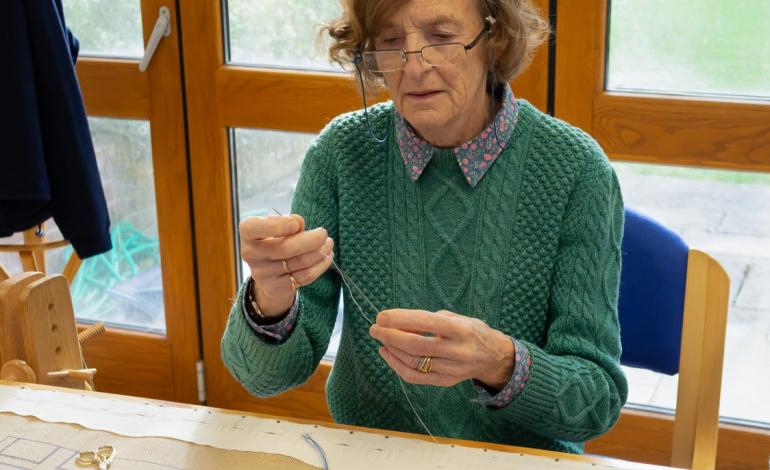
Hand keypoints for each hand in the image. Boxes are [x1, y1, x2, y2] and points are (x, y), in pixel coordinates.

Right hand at [239, 214, 333, 316]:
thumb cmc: (276, 240)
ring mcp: (262, 274)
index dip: (275, 225)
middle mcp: (250, 254)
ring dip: (319, 252)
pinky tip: (327, 256)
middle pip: (283, 248)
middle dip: (309, 240)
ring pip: (297, 263)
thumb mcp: (278, 226)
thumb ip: (288, 222)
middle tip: (323, 233)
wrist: (270, 272)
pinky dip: (320, 266)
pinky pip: (304, 277)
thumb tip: (299, 224)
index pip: (253, 228)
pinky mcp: (276, 288)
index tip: (296, 224)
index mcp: (248, 233)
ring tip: (328, 243)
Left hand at [369, 309, 514, 388]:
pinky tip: (388, 354)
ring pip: (414, 362)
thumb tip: (398, 323)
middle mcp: (458, 350)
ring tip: (381, 339)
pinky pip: (416, 377)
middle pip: (417, 346)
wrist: (493, 356)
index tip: (382, 316)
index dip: (401, 319)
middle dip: (391, 336)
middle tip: (375, 329)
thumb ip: (429, 320)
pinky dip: (397, 366)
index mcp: (461, 329)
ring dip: (392, 350)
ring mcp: (452, 369)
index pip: (426, 322)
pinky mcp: (446, 381)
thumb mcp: (456, 317)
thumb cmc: (471, 330)